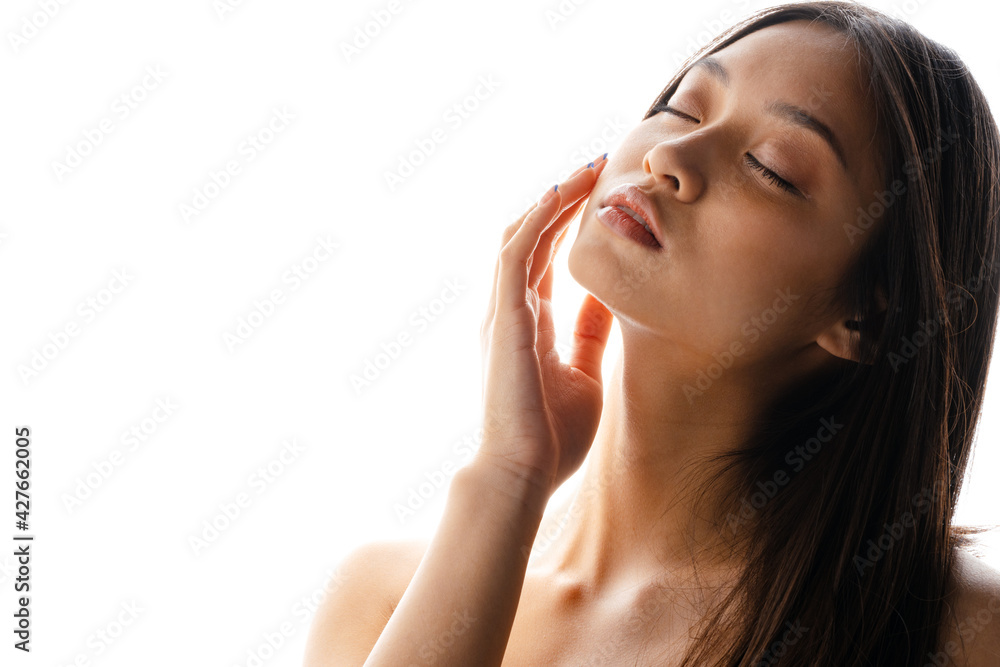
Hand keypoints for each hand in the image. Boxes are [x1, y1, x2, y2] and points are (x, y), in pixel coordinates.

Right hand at [476, 155, 614, 498]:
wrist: (524, 472)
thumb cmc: (552, 437)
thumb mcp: (584, 373)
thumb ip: (589, 334)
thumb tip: (608, 299)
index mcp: (529, 325)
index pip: (544, 259)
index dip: (568, 224)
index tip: (599, 196)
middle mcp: (510, 310)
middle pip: (531, 237)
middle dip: (562, 201)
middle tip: (596, 167)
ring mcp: (503, 311)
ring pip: (522, 235)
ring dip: (554, 199)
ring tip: (587, 169)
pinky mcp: (504, 315)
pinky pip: (518, 252)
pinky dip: (538, 219)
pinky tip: (562, 194)